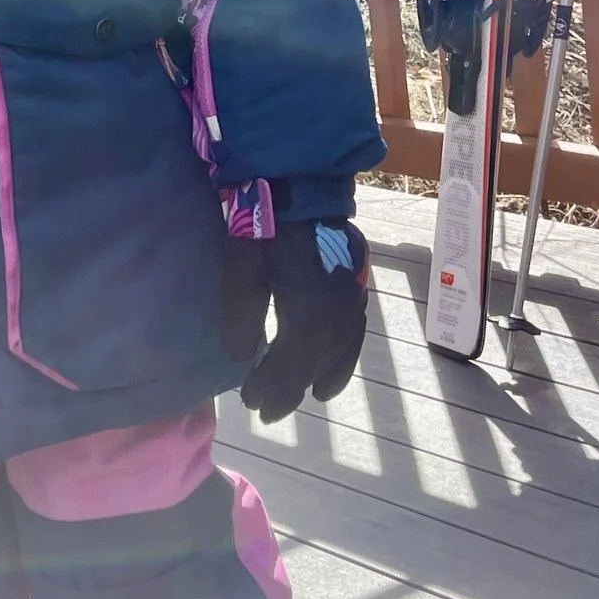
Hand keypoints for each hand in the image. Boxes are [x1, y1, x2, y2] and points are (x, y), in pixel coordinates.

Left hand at [221, 219, 368, 424]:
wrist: (304, 188)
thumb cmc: (266, 229)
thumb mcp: (242, 272)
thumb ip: (242, 319)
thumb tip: (245, 357)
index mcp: (309, 320)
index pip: (288, 371)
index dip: (270, 390)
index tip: (250, 403)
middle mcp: (337, 320)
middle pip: (314, 368)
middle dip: (290, 390)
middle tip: (267, 409)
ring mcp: (352, 304)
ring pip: (340, 354)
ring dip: (322, 376)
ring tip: (311, 395)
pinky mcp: (357, 288)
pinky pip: (355, 334)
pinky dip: (346, 355)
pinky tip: (337, 360)